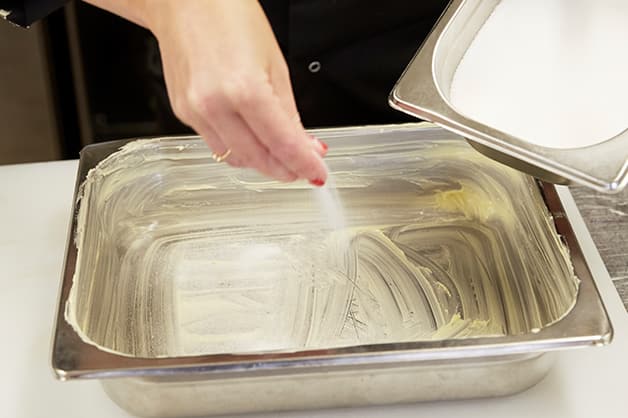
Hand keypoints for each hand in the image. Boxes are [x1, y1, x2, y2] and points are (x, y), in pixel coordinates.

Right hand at [141, 0, 327, 183]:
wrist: (184, 0)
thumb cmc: (229, 16)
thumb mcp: (274, 63)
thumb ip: (289, 111)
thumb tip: (304, 144)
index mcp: (245, 89)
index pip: (282, 143)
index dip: (304, 164)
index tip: (317, 173)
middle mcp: (215, 105)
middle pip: (258, 158)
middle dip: (284, 169)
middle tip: (302, 168)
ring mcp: (195, 111)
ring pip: (234, 158)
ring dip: (261, 162)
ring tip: (278, 153)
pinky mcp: (183, 112)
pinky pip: (215, 143)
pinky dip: (238, 147)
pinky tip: (250, 137)